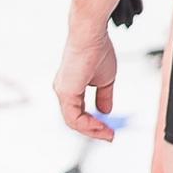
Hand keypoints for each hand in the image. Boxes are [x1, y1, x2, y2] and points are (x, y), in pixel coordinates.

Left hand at [54, 25, 119, 140]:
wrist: (92, 36)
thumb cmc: (97, 51)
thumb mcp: (105, 80)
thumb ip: (103, 97)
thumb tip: (105, 112)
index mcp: (71, 88)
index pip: (80, 113)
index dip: (94, 124)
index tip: (109, 130)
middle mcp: (64, 91)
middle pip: (75, 121)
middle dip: (94, 131)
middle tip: (109, 136)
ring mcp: (63, 92)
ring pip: (73, 122)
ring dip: (92, 130)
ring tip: (107, 134)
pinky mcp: (65, 92)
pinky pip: (73, 117)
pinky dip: (87, 124)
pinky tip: (99, 125)